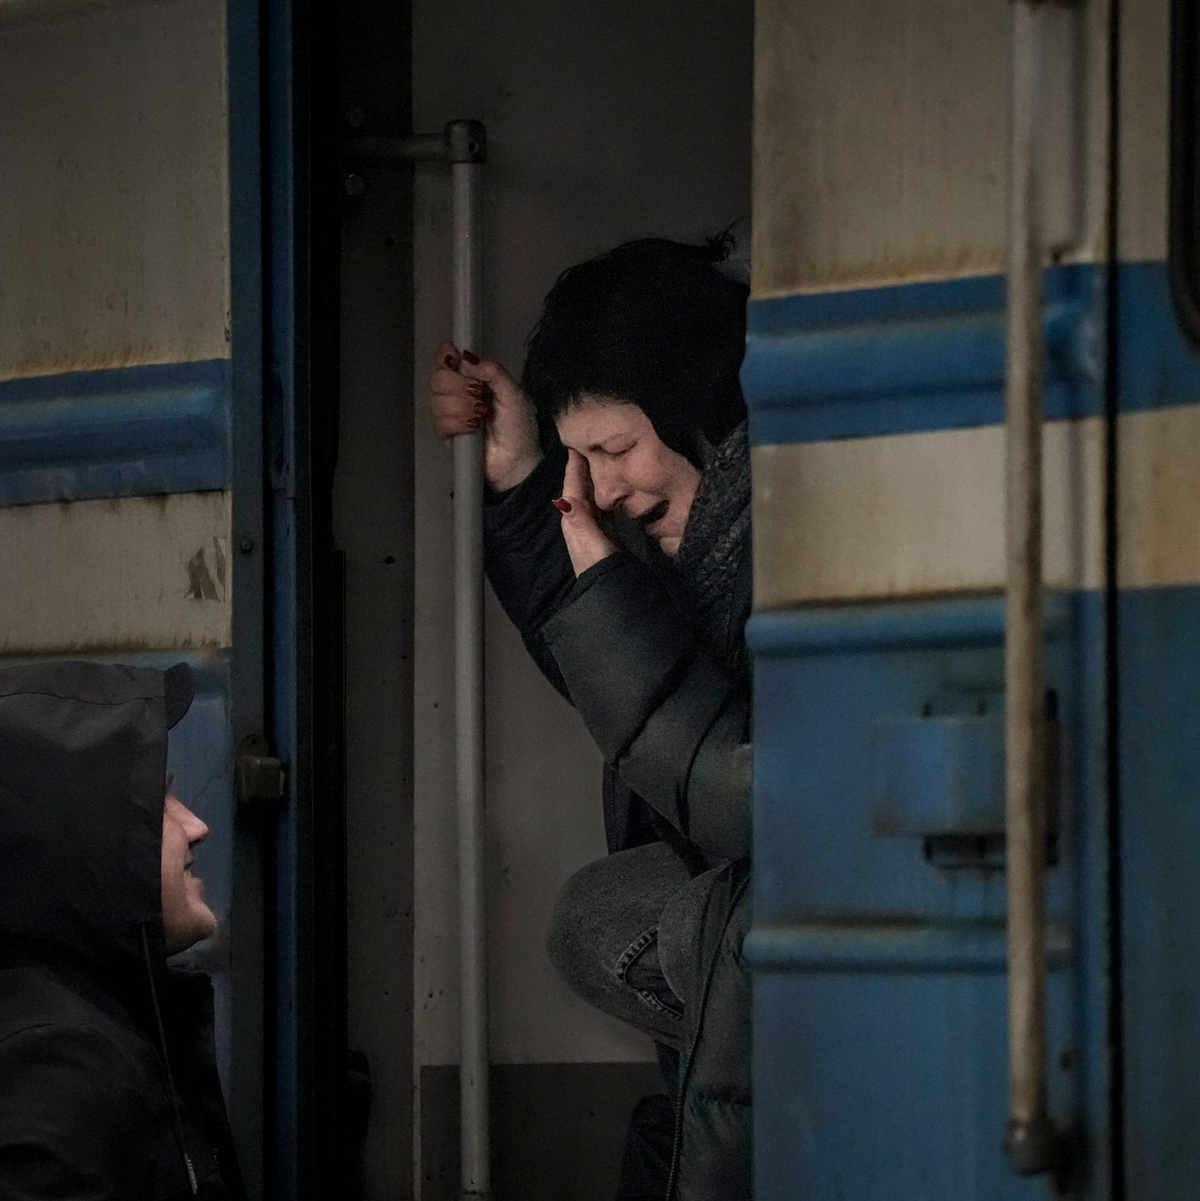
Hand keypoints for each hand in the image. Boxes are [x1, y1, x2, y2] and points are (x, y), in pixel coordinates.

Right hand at [429, 343, 541, 491]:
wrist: (518, 461)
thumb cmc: (519, 426)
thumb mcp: (514, 393)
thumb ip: (493, 371)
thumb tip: (468, 356)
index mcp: (472, 377)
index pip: (445, 357)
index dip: (446, 356)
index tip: (456, 361)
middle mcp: (457, 392)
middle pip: (437, 377)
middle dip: (459, 385)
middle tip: (480, 395)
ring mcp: (449, 413)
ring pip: (436, 400)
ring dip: (462, 406)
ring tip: (481, 415)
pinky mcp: (446, 434)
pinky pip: (439, 422)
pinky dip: (458, 423)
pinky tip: (473, 428)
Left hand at [555, 449, 619, 575]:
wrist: (610, 593)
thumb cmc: (601, 570)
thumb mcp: (592, 545)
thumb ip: (581, 522)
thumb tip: (566, 498)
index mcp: (574, 519)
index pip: (572, 485)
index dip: (574, 464)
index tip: (576, 439)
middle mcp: (579, 520)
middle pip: (580, 486)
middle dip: (584, 465)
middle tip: (592, 441)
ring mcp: (591, 526)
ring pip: (591, 494)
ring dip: (595, 476)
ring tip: (603, 456)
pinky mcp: (604, 532)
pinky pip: (602, 504)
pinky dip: (604, 491)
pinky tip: (611, 484)